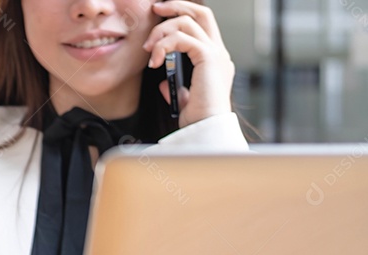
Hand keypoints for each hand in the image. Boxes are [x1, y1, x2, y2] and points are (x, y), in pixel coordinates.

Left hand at [143, 1, 234, 126]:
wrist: (206, 129)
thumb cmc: (197, 119)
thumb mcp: (184, 100)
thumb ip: (177, 88)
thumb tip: (164, 84)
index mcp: (214, 60)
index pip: (201, 24)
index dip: (181, 14)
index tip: (159, 16)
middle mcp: (219, 52)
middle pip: (201, 13)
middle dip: (176, 5)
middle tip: (155, 8)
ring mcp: (216, 53)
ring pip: (187, 22)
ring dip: (162, 31)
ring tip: (148, 49)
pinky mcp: (208, 57)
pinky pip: (182, 39)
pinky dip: (164, 45)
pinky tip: (155, 60)